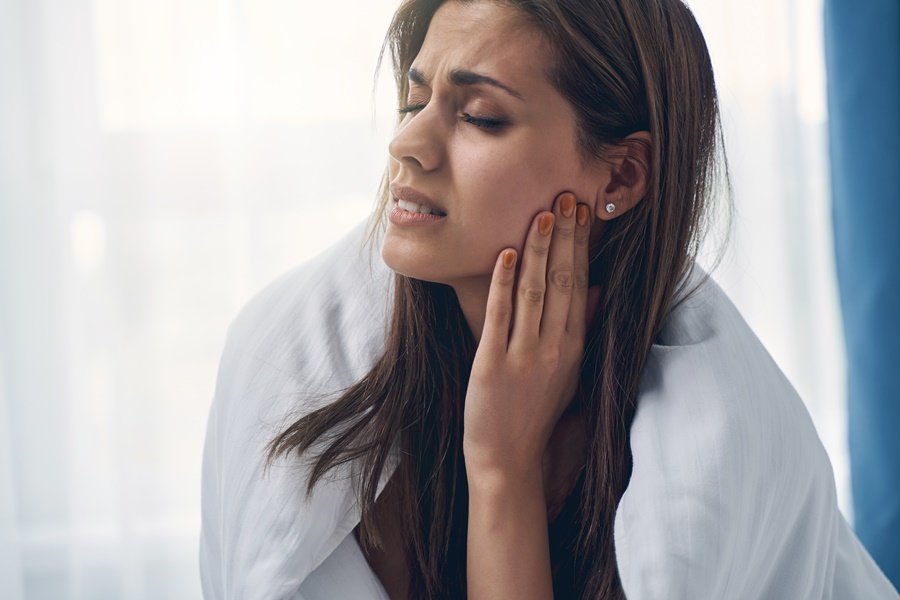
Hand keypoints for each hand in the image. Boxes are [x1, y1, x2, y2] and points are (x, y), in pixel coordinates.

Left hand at [463, 191, 599, 479]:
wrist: (508, 459)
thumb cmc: (535, 412)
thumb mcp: (568, 371)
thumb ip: (581, 329)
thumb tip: (599, 289)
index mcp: (573, 346)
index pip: (579, 284)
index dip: (579, 246)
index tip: (581, 213)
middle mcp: (554, 347)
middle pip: (561, 281)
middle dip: (563, 236)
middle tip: (564, 196)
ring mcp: (524, 355)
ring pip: (534, 292)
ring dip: (537, 250)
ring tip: (541, 214)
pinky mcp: (492, 364)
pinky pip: (500, 316)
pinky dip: (503, 284)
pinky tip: (506, 255)